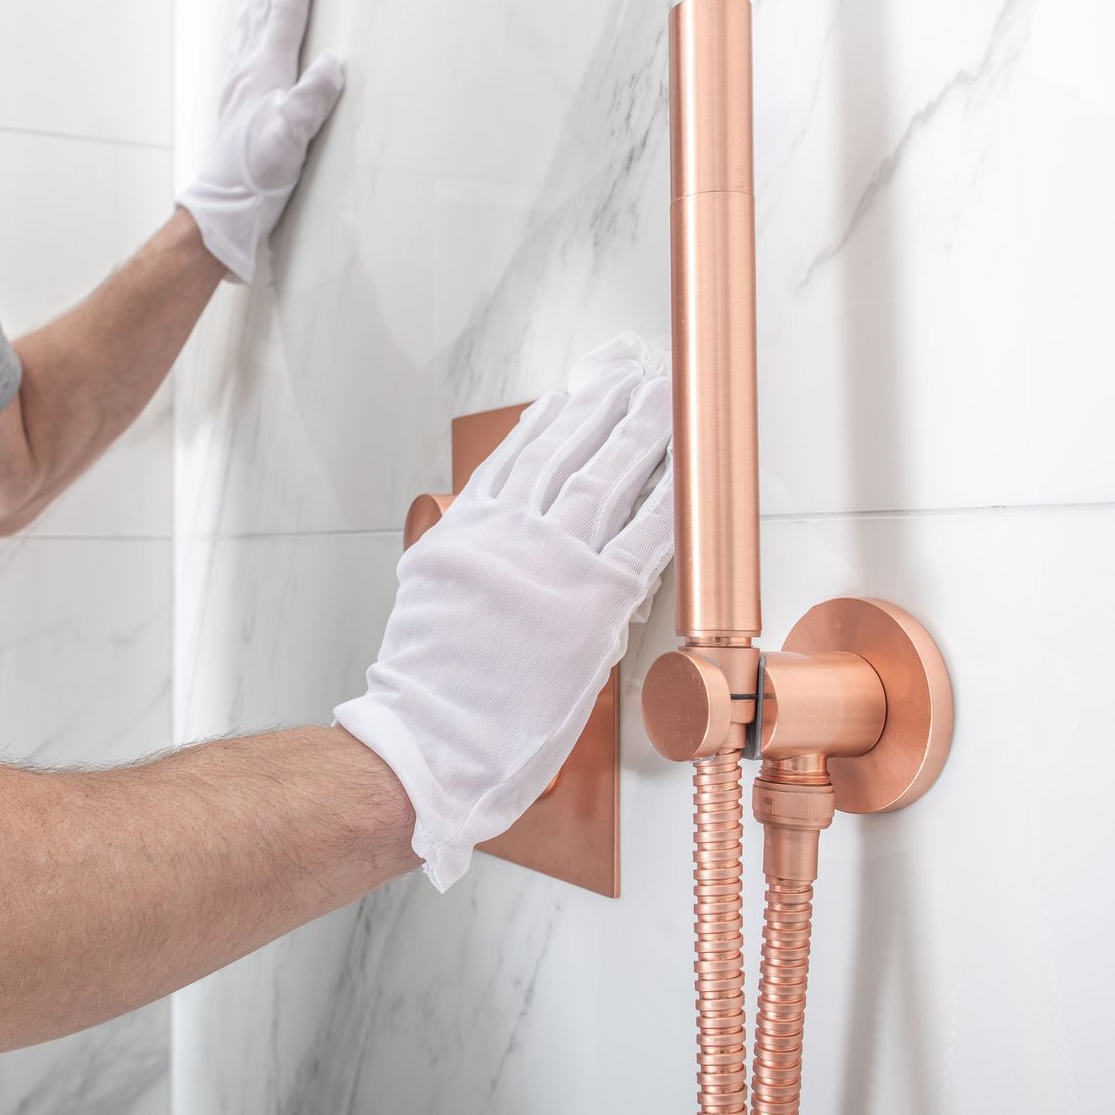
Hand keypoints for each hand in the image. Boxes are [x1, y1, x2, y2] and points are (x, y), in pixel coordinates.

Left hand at [177, 0, 343, 283]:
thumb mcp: (289, 142)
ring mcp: (242, 74)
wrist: (225, 208)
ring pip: (254, 3)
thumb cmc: (256, 179)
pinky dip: (254, 1)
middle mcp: (250, 62)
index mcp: (266, 67)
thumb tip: (332, 65)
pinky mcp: (241, 89)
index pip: (287, 1)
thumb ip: (309, 102)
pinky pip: (247, 28)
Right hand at [334, 357, 674, 889]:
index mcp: (463, 534)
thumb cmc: (428, 694)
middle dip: (601, 405)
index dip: (550, 416)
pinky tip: (687, 473)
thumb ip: (468, 564)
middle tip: (627, 371)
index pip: (515, 456)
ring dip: (637, 432)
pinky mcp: (592, 603)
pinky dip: (668, 500)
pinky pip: (645, 538)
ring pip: (604, 480)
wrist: (427, 743)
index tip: (572, 387)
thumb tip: (497, 547)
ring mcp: (550, 565)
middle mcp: (506, 537)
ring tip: (659, 398)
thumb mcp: (430, 603)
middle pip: (564, 452)